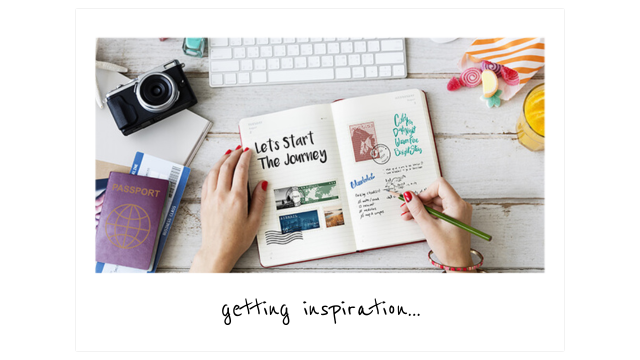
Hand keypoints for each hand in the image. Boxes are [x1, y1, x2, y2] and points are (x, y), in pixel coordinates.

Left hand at [190, 146, 266, 272]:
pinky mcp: (204, 202)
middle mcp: (222, 195)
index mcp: (237, 199)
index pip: (241, 170)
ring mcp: (211, 198)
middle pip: (226, 167)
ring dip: (222, 160)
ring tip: (228, 154)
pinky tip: (216, 169)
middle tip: (240, 149)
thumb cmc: (236, 240)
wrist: (217, 251)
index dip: (245, 158)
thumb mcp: (254, 221)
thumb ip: (259, 200)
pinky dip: (213, 170)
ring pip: (214, 171)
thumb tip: (262, 184)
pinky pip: (207, 180)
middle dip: (234, 155)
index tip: (248, 151)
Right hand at [400, 177, 474, 271]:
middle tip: (406, 208)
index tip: (415, 201)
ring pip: (436, 202)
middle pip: (436, 194)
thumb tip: (409, 196)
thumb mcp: (429, 227)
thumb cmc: (449, 248)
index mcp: (457, 205)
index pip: (440, 185)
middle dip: (420, 201)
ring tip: (408, 215)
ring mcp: (457, 211)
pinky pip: (439, 210)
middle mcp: (460, 205)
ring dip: (422, 208)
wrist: (457, 262)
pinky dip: (428, 213)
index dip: (425, 191)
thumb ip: (417, 209)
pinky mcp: (454, 217)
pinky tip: (416, 218)